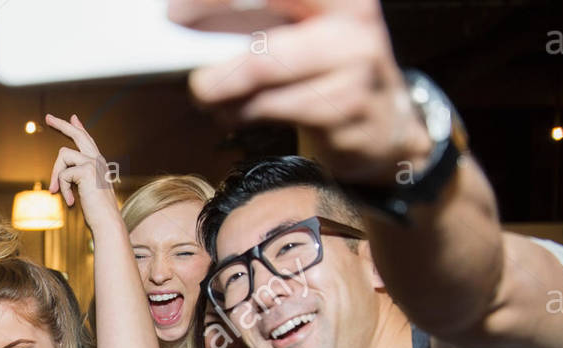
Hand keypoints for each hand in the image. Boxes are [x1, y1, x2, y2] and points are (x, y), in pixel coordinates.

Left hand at [44, 114, 119, 228]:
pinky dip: (63, 189)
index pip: (87, 141)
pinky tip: (72, 202)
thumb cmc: (97, 213)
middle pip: (78, 135)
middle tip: (47, 117)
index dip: (78, 128)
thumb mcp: (85, 192)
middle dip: (61, 125)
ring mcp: (94, 163)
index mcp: (99, 163)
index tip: (72, 118)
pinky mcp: (87, 170)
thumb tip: (60, 175)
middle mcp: (98, 159)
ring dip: (57, 175)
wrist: (108, 223)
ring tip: (58, 193)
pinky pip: (64, 174)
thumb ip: (76, 180)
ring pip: (63, 155)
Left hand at [174, 0, 431, 183]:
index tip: (176, 12)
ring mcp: (354, 69)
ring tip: (208, 93)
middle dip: (212, 58)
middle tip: (187, 68)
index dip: (216, 0)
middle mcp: (353, 23)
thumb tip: (188, 20)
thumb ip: (260, 18)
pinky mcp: (345, 112)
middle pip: (263, 41)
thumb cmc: (330, 66)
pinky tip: (233, 112)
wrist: (386, 122)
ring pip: (262, 77)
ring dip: (221, 91)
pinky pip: (272, 110)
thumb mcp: (308, 27)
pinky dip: (240, 112)